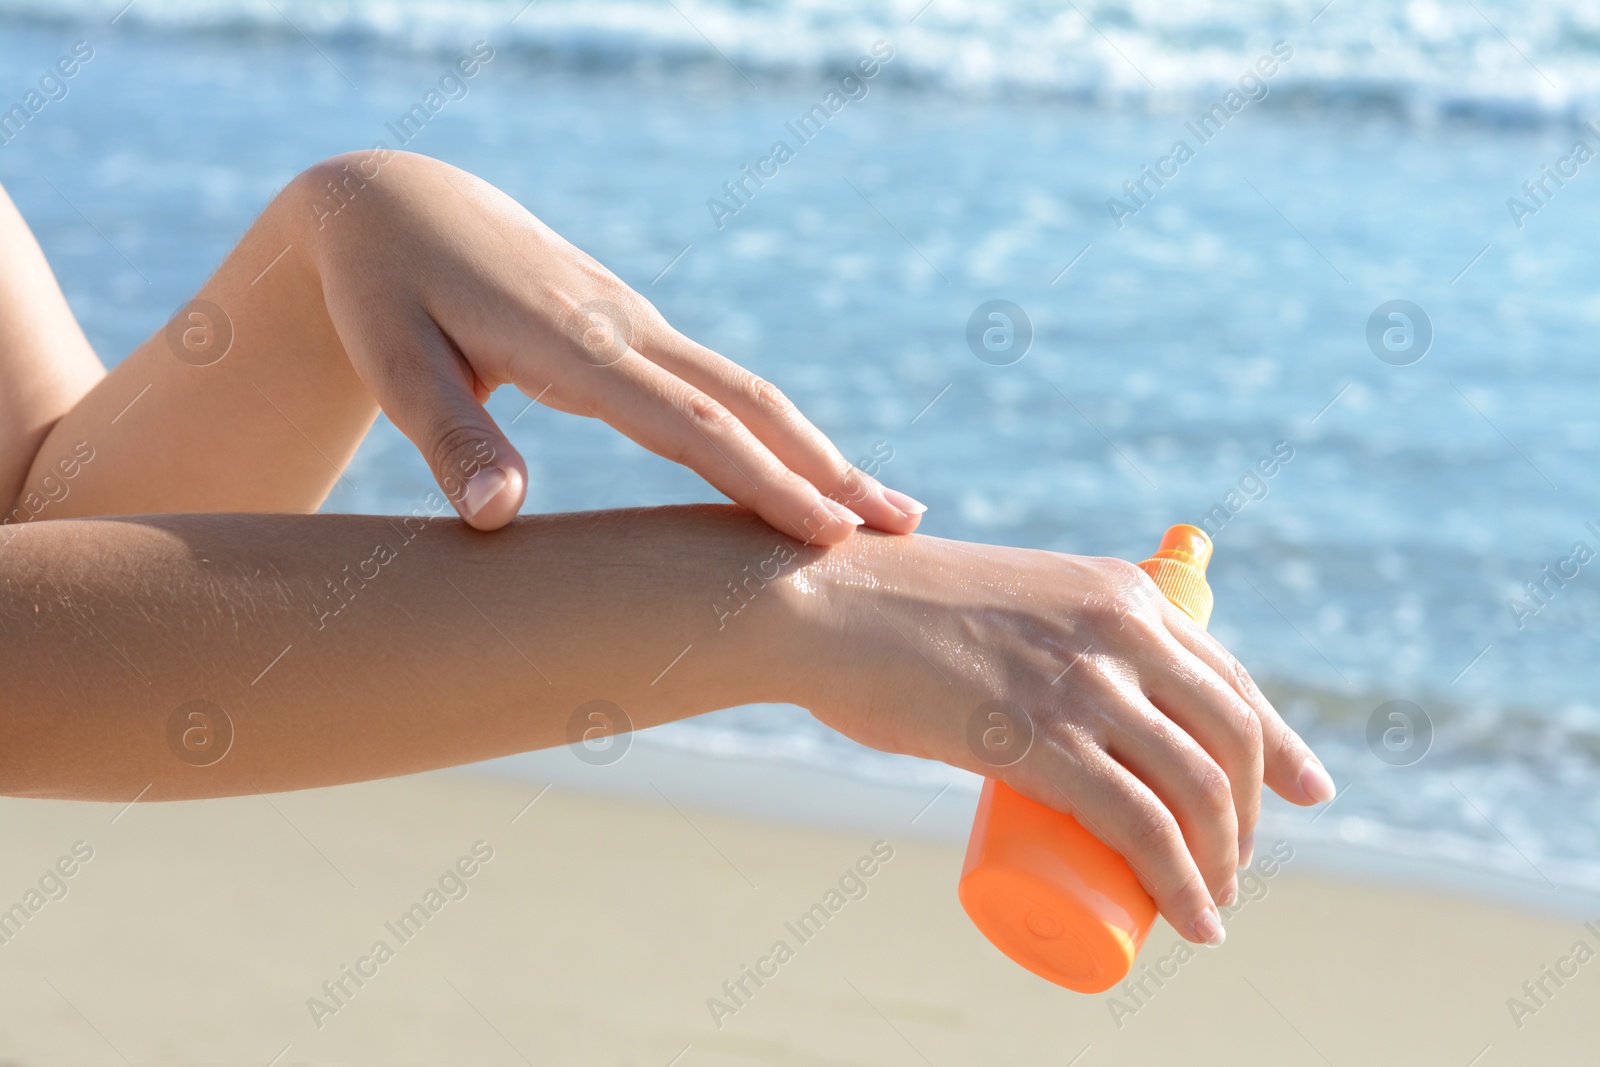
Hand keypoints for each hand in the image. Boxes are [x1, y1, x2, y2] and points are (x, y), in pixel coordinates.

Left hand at [299, 151, 924, 541]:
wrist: (398, 204)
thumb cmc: (383, 293)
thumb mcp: (392, 362)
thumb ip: (448, 437)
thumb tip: (498, 519)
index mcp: (575, 344)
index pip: (687, 423)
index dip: (759, 481)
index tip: (826, 534)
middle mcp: (625, 329)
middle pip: (748, 402)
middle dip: (827, 467)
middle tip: (902, 529)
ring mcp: (636, 325)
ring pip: (747, 390)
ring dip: (818, 450)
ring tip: (884, 509)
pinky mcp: (632, 330)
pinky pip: (721, 384)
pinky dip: (775, 430)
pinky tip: (801, 465)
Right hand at [795, 532, 1334, 944]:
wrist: (821, 601)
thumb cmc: (894, 610)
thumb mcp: (1008, 602)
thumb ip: (1046, 638)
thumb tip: (1061, 703)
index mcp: (1120, 592)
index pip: (1232, 678)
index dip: (1282, 745)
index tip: (1310, 791)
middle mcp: (1121, 629)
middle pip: (1231, 738)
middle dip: (1250, 817)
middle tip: (1232, 867)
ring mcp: (1084, 682)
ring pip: (1198, 788)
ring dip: (1220, 864)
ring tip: (1207, 906)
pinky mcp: (1042, 737)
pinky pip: (1144, 827)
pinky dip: (1182, 884)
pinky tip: (1195, 923)